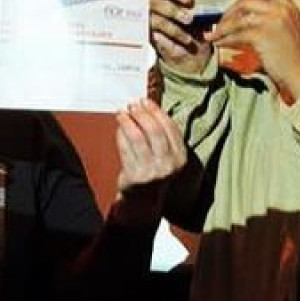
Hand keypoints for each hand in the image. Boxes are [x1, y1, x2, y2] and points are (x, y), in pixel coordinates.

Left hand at [110, 97, 186, 222]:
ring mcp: (151, 172)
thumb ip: (161, 133)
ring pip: (137, 138)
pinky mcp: (135, 176)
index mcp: (180, 157)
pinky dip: (121, 135)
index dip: (156, 111)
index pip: (169, 127)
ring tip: (122, 113)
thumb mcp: (166, 154)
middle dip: (141, 114)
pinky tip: (119, 128)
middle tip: (132, 105)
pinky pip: (125, 149)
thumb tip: (146, 104)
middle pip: (153, 130)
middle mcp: (168, 165)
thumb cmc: (154, 170)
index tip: (145, 101)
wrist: (145, 199)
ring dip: (127, 121)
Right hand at [149, 0, 214, 77]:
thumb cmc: (196, 26)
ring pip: (154, 6)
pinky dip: (172, 31)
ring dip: (173, 12)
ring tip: (189, 20)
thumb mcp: (202, 10)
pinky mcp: (148, 30)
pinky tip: (185, 37)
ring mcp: (149, 13)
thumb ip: (203, 0)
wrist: (190, 52)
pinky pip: (156, 27)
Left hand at [210, 0, 299, 101]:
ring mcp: (272, 21)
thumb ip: (275, 21)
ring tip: (215, 35)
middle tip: (222, 22)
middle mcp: (282, 9)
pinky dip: (224, 39)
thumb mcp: (291, 32)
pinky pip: (236, 34)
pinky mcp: (262, 35)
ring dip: (223, 27)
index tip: (241, 1)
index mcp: (290, 7)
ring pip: (238, 17)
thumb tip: (250, 20)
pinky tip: (220, 44)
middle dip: (230, 10)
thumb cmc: (298, 61)